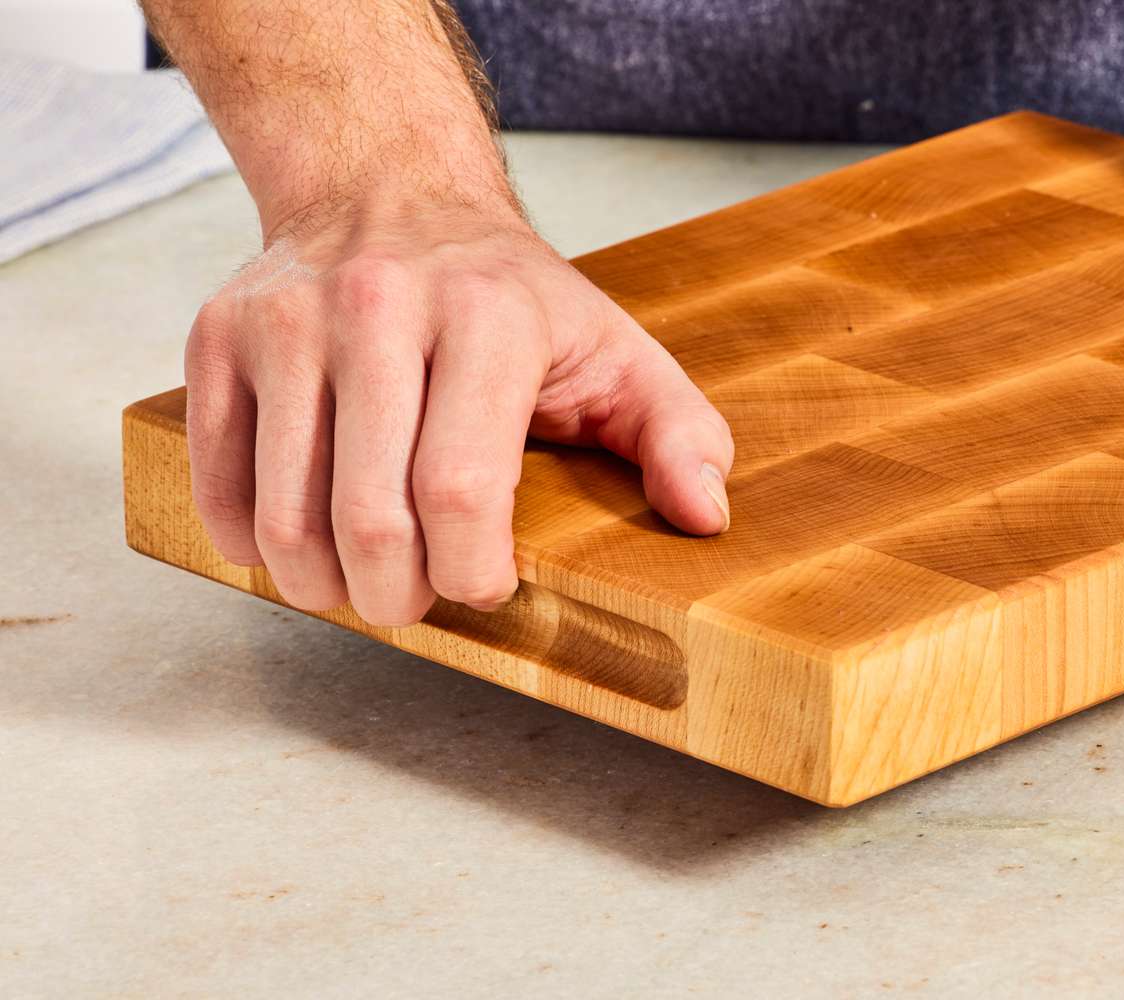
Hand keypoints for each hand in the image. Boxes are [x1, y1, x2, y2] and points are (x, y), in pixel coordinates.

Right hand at [186, 204, 732, 625]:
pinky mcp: (220, 336)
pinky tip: (301, 541)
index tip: (485, 585)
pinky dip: (256, 544)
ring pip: (287, 515)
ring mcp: (288, 320)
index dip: (471, 573)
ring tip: (361, 583)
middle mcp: (379, 307)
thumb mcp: (620, 352)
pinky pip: (220, 483)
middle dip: (399, 596)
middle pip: (371, 516)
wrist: (392, 197)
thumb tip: (706, 517)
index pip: (461, 490)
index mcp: (490, 318)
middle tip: (416, 602)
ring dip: (325, 585)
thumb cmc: (513, 298)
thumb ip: (679, 434)